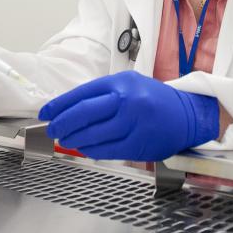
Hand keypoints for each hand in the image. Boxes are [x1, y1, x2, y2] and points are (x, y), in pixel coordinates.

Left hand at [38, 71, 218, 160]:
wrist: (187, 114)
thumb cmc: (151, 99)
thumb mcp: (128, 85)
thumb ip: (101, 94)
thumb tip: (67, 109)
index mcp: (120, 82)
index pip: (81, 94)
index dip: (59, 105)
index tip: (45, 113)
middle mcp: (126, 100)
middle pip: (84, 113)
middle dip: (62, 123)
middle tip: (52, 129)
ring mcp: (133, 123)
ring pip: (93, 134)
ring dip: (74, 139)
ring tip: (65, 140)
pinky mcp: (138, 144)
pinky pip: (106, 150)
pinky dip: (90, 150)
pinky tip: (83, 148)